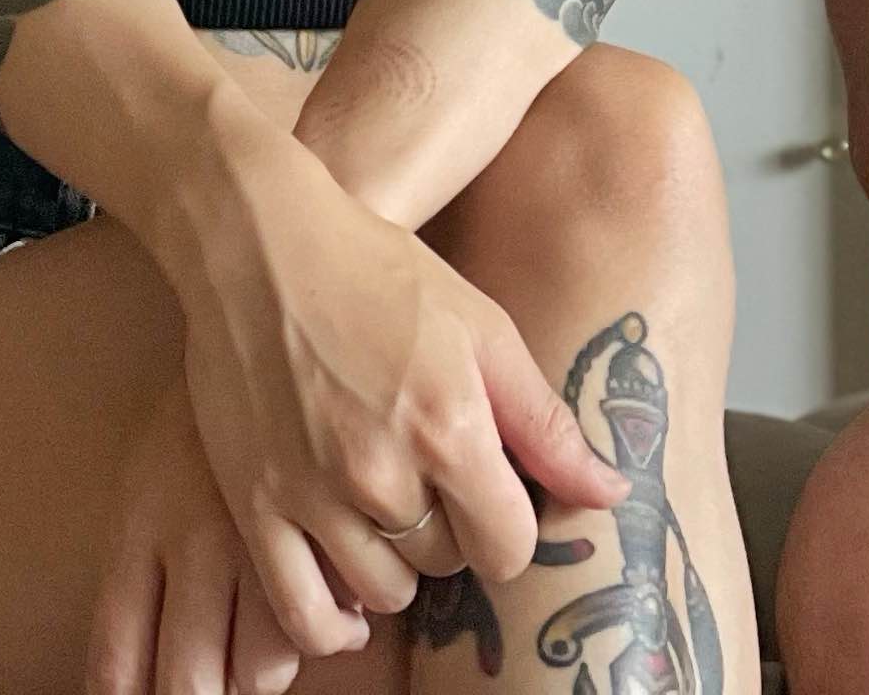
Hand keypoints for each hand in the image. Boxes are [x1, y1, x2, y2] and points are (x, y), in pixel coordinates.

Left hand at [89, 379, 314, 694]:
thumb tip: (141, 677)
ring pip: (265, 666)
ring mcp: (267, 528)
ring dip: (272, 673)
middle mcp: (195, 544)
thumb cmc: (206, 405)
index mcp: (138, 535)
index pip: (117, 672)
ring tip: (286, 646)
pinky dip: (339, 629)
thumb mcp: (144, 483)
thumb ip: (140, 576)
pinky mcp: (329, 509)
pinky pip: (331, 611)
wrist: (274, 298)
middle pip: (191, 685)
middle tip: (229, 682)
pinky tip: (343, 613)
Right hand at [166, 130, 623, 659]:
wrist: (263, 249)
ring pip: (383, 592)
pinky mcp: (255, 508)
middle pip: (448, 564)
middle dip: (456, 533)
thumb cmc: (382, 276)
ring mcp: (312, 497)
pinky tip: (348, 590)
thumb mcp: (484, 329)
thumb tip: (613, 491)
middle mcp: (381, 475)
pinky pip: (303, 613)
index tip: (500, 497)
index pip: (508, 545)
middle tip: (438, 484)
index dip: (515, 528)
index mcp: (450, 427)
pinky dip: (333, 620)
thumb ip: (546, 424)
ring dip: (398, 566)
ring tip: (393, 515)